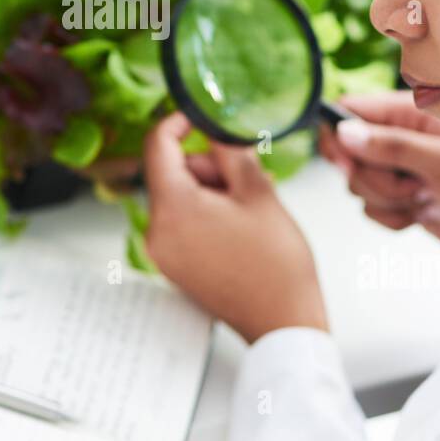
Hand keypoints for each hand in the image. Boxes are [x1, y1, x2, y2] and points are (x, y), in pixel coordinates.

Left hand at [142, 111, 329, 343]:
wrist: (283, 323)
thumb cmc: (277, 265)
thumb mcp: (258, 192)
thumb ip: (229, 149)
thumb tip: (212, 124)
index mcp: (172, 208)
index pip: (157, 145)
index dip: (178, 122)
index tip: (200, 117)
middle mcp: (156, 232)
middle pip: (170, 173)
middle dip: (206, 166)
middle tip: (246, 179)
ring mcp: (161, 253)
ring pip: (177, 197)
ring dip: (209, 190)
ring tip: (249, 209)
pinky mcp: (172, 266)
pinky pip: (180, 222)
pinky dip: (204, 213)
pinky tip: (238, 226)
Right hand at [319, 91, 439, 276]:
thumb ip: (393, 147)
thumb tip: (344, 132)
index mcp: (411, 113)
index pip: (352, 109)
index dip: (339, 134)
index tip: (345, 162)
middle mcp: (400, 136)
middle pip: (349, 151)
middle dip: (373, 178)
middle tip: (408, 186)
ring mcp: (398, 167)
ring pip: (358, 182)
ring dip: (385, 199)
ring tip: (422, 198)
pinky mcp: (398, 196)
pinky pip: (370, 207)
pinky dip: (391, 217)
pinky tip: (420, 214)